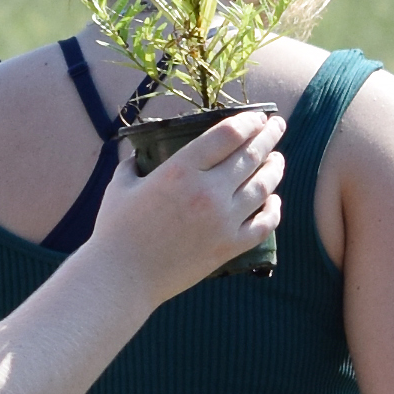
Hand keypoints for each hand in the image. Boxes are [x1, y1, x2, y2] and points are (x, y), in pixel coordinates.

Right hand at [82, 111, 286, 304]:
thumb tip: (139, 152)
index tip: (257, 116)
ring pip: (263, 187)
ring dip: (275, 168)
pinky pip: (264, 224)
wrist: (123, 277)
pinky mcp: (229, 247)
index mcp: (181, 169)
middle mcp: (208, 191)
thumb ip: (134, 163)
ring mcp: (222, 221)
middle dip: (268, 136)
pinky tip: (274, 200)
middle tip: (277, 126)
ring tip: (277, 159)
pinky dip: (273, 210)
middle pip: (251, 155)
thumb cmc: (116, 229)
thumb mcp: (121, 185)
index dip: (248, 121)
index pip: (228, 134)